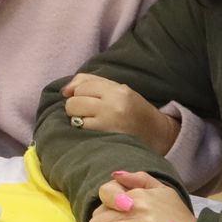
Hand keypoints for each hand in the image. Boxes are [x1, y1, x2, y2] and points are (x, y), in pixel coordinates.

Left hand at [59, 74, 179, 151]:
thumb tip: (63, 91)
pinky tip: (94, 132)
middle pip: (74, 101)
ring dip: (77, 119)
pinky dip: (82, 131)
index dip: (79, 92)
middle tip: (88, 112)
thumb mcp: (118, 89)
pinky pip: (81, 131)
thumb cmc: (133, 109)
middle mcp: (114, 106)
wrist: (158, 133)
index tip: (87, 99)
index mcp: (118, 90)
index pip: (82, 85)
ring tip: (91, 122)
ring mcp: (110, 124)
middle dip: (75, 106)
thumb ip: (90, 82)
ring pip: (74, 117)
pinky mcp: (106, 139)